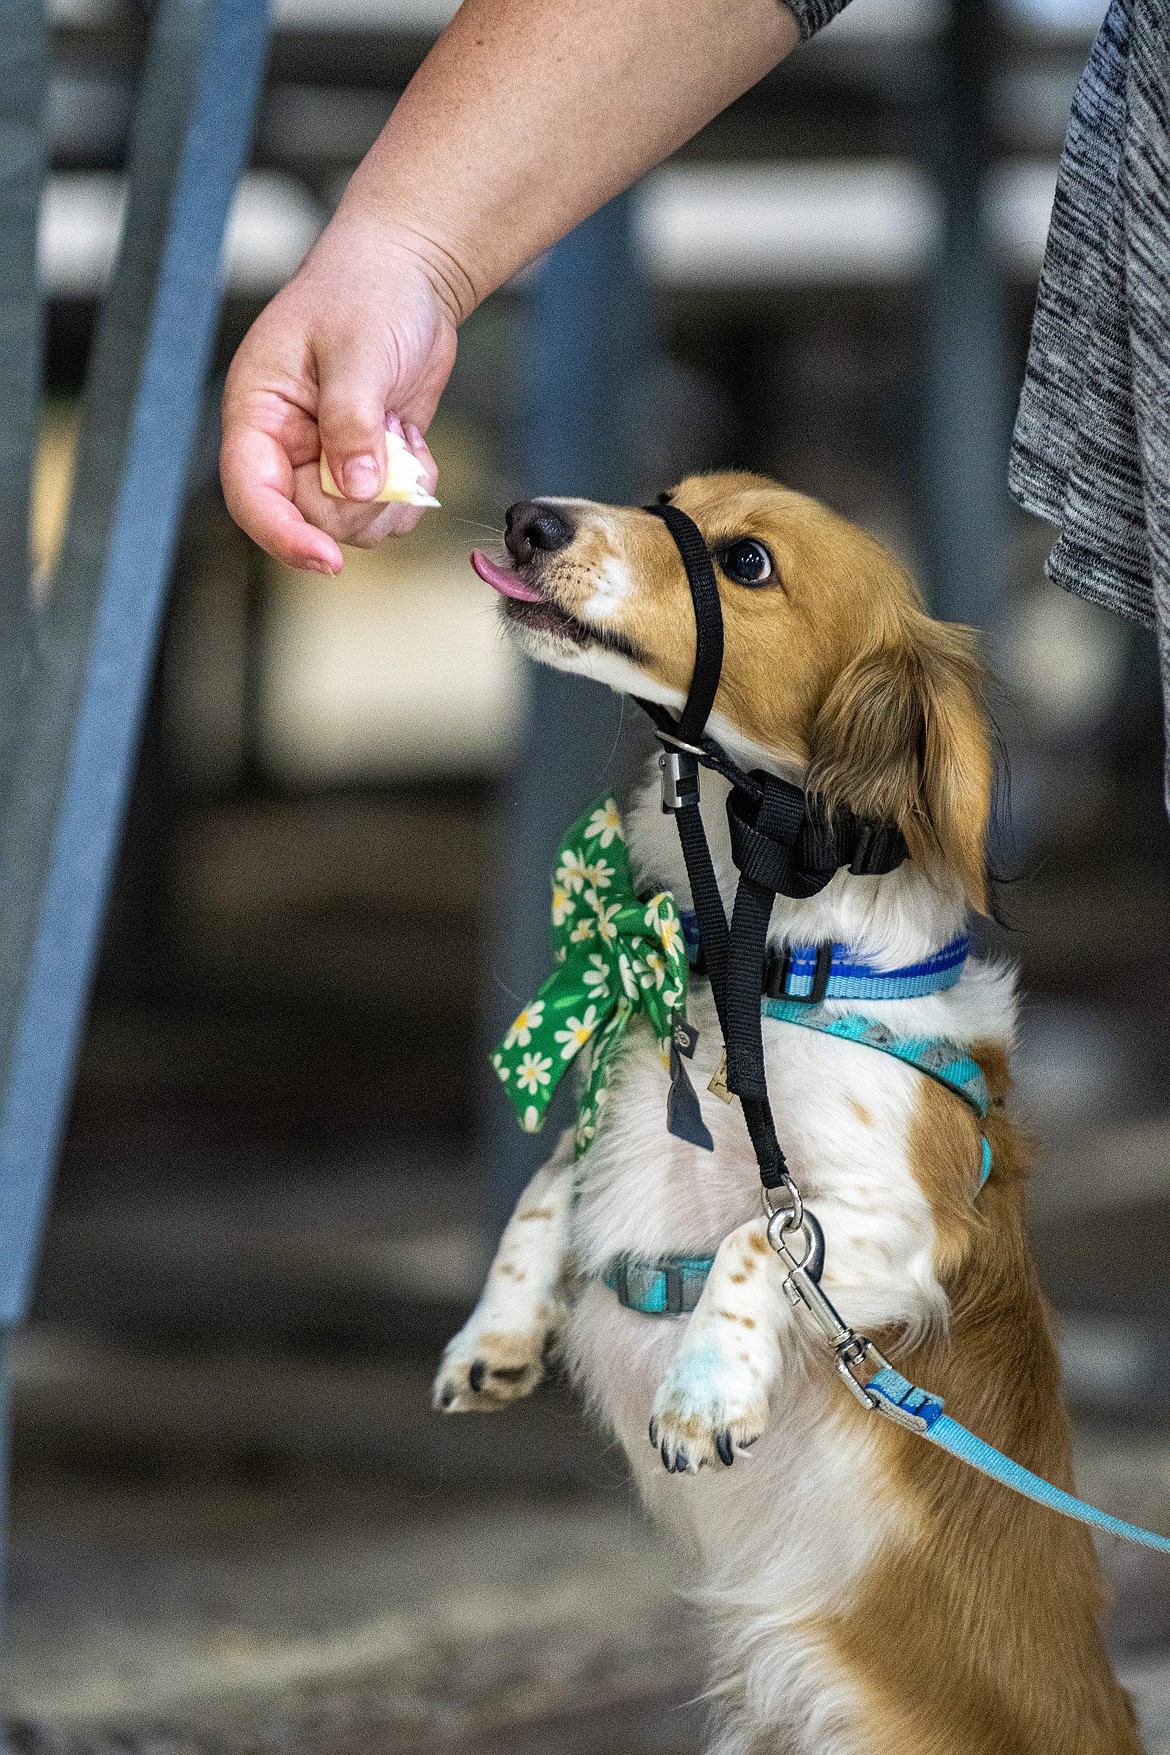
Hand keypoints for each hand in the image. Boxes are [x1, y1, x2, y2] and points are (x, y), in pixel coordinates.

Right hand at [220, 212, 458, 573]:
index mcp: (258, 413)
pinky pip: (385, 512)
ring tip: (402, 438)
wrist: (408, 276)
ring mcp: (325, 461)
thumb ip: (352, 420)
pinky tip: (414, 444)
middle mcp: (285, 446)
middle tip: (393, 451)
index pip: (251, 496)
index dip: (284, 535)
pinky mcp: (365, 467)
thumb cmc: (368, 292)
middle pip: (311, 519)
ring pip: (351, 525)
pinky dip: (412, 492)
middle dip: (361, 503)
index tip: (328, 558)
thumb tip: (355, 488)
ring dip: (391, 498)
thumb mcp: (359, 350)